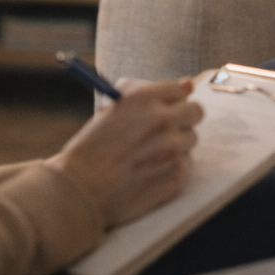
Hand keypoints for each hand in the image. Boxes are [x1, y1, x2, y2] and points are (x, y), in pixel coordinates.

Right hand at [47, 77, 202, 226]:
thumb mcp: (111, 110)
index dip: (174, 99)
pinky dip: (171, 169)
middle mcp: (162, 120)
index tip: (167, 108)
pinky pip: (185, 166)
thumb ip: (148, 96)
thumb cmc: (91, 149)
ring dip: (176, 146)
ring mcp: (172, 150)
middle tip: (165, 130)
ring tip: (148, 156)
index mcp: (144, 98)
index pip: (181, 89)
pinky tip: (148, 174)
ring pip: (191, 140)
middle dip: (183, 119)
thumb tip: (188, 83)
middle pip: (196, 112)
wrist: (79, 191)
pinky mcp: (176, 177)